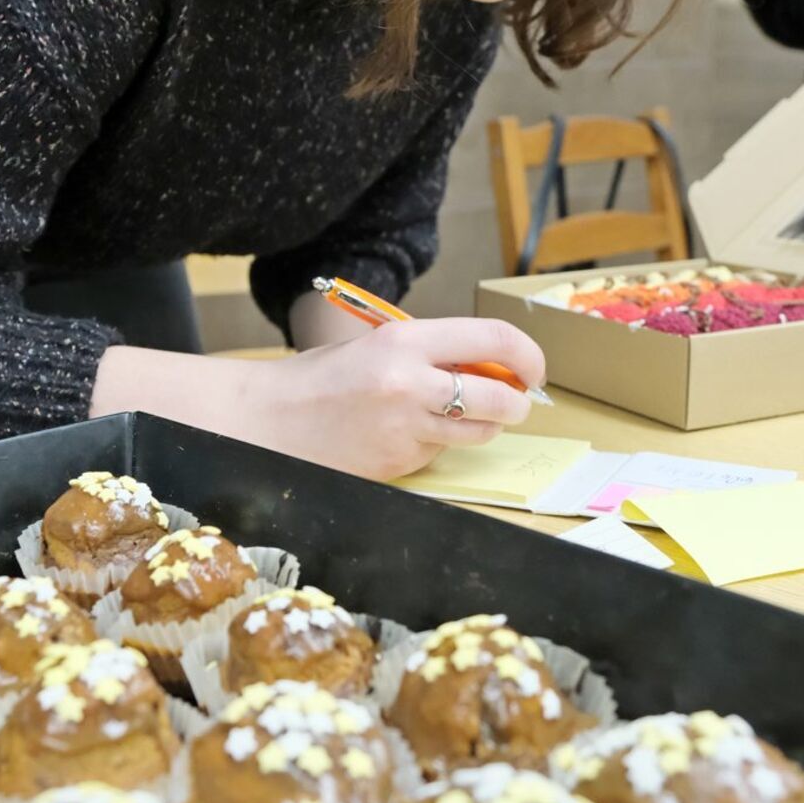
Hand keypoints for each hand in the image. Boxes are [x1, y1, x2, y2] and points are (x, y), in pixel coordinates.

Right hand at [240, 316, 546, 481]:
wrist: (268, 420)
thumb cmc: (321, 378)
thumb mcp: (377, 346)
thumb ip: (431, 353)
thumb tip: (491, 366)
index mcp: (405, 341)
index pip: (495, 339)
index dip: (528, 356)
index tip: (534, 369)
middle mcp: (411, 383)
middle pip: (500, 397)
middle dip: (517, 403)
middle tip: (515, 403)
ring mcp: (406, 428)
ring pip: (478, 432)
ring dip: (483, 427)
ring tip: (461, 417)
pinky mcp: (398, 463)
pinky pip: (439, 454)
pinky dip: (436, 446)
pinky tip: (405, 436)